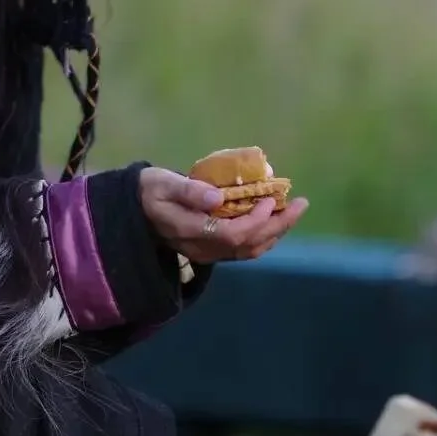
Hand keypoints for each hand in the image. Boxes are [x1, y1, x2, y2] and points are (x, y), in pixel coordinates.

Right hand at [139, 166, 309, 263]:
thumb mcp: (162, 183)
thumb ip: (188, 191)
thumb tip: (218, 197)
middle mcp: (202, 248)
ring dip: (276, 231)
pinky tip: (275, 217)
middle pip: (248, 246)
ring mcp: (208, 252)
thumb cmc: (149, 190)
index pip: (231, 235)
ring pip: (250, 250)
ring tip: (294, 210)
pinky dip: (265, 234)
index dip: (255, 220)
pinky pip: (245, 248)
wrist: (135, 208)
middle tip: (301, 204)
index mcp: (189, 232)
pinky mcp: (213, 249)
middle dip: (278, 226)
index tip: (268, 199)